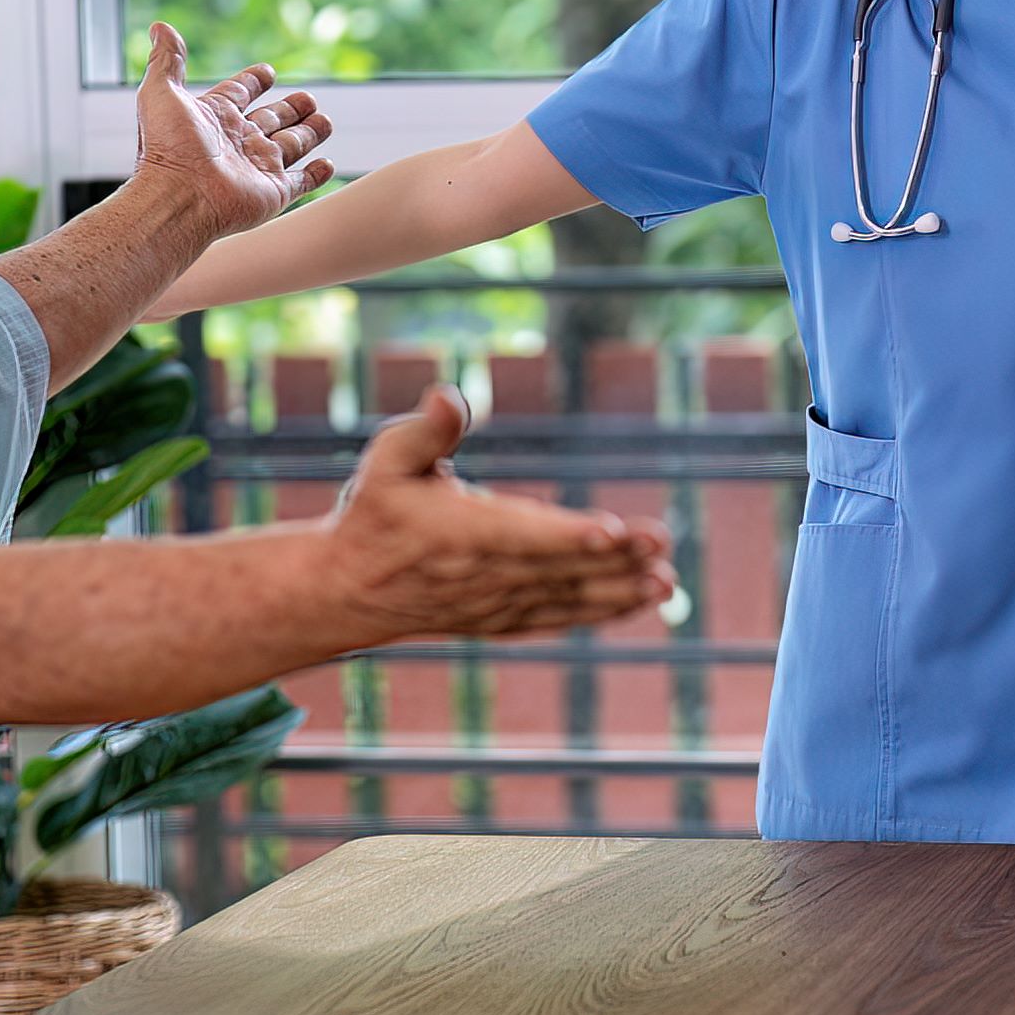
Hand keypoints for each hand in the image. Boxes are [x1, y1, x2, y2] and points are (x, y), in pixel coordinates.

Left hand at [131, 22, 334, 243]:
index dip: (253, 80)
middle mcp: (239, 140)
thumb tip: (159, 26)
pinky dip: (316, 174)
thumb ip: (166, 59)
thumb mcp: (161, 92)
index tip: (267, 72)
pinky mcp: (274, 191)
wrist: (179, 196)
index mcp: (216, 115)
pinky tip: (327, 165)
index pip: (240, 92)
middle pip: (272, 118)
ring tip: (325, 121)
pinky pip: (302, 181)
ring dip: (309, 133)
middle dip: (291, 108)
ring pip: (292, 145)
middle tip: (309, 98)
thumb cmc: (167, 147)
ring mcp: (258, 166)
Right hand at [326, 387, 675, 641]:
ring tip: (667, 583)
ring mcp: (495, 604)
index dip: (568, 535)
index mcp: (459, 532)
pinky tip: (639, 601)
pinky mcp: (502, 620)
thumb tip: (448, 393)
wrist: (347, 590)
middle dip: (615, 559)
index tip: (614, 531)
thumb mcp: (388, 461)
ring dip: (619, 592)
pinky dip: (599, 612)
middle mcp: (482, 575)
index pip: (521, 534)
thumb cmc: (374, 514)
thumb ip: (425, 431)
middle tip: (664, 545)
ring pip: (566, 598)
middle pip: (558, 568)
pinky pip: (558, 617)